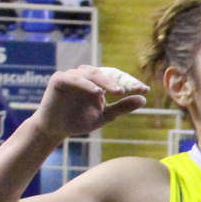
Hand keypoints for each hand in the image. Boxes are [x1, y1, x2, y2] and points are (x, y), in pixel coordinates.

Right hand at [30, 66, 147, 140]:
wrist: (56, 129)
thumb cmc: (79, 120)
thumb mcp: (105, 115)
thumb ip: (122, 107)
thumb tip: (143, 99)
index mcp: (99, 82)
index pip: (118, 77)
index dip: (131, 82)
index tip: (145, 90)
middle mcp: (86, 75)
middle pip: (108, 72)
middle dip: (122, 80)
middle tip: (135, 89)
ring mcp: (73, 75)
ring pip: (93, 73)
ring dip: (107, 81)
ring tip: (119, 91)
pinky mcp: (59, 79)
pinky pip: (75, 79)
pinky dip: (86, 84)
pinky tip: (98, 92)